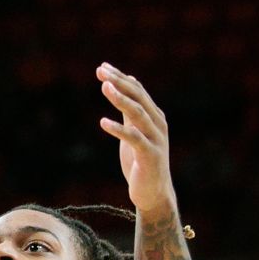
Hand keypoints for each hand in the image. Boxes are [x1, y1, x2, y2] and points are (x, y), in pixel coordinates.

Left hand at [96, 62, 175, 212]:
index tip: (102, 67)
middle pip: (138, 97)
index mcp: (154, 116)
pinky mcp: (149, 155)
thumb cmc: (142, 160)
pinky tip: (103, 122)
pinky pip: (133, 138)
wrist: (153, 193)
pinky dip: (119, 129)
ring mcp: (155, 139)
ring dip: (120, 99)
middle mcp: (157, 124)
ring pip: (137, 113)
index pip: (137, 90)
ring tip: (104, 87)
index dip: (120, 77)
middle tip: (101, 71)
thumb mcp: (135, 130)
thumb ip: (132, 108)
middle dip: (119, 82)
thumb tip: (127, 82)